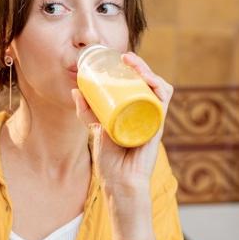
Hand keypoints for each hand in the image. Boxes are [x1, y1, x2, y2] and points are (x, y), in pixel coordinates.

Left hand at [72, 52, 171, 197]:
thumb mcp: (96, 129)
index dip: (133, 69)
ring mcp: (153, 118)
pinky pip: (163, 100)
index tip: (120, 58)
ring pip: (158, 87)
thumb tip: (75, 90)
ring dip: (149, 71)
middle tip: (125, 57)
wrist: (120, 182)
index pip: (139, 85)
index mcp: (135, 112)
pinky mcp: (157, 125)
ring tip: (134, 64)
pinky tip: (148, 79)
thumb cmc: (111, 161)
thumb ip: (87, 112)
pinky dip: (158, 86)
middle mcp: (146, 113)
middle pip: (149, 82)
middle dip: (140, 65)